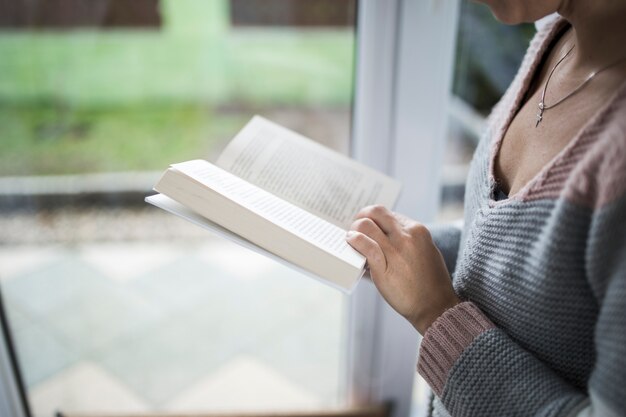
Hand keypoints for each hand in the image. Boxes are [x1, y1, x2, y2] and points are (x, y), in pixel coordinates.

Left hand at [346, 205, 459, 334]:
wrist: (436, 308)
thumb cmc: (430, 284)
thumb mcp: (425, 253)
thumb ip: (405, 242)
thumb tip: (381, 238)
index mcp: (418, 231)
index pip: (388, 214)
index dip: (374, 219)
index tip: (367, 227)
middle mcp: (406, 236)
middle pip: (375, 212)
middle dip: (361, 217)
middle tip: (355, 227)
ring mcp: (395, 251)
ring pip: (365, 225)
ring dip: (353, 229)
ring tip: (350, 238)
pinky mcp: (384, 267)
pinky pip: (364, 244)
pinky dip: (353, 241)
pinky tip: (350, 243)